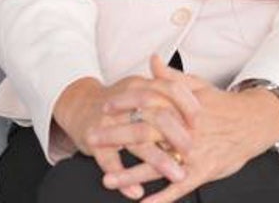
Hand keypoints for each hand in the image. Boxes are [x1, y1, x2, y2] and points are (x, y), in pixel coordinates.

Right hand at [52, 73, 200, 198]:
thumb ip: (168, 93)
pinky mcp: (93, 140)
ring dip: (158, 161)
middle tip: (191, 151)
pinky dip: (123, 179)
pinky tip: (136, 192)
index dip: (186, 105)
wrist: (79, 105)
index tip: (200, 121)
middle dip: (177, 136)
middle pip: (156, 117)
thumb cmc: (117, 101)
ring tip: (176, 174)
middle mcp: (126, 103)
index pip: (169, 90)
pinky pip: (109, 160)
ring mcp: (109, 122)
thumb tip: (198, 105)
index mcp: (141, 86)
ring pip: (137, 141)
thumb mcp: (142, 90)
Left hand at [102, 57, 278, 202]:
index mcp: (180, 108)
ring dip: (131, 174)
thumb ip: (172, 77)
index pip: (147, 103)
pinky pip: (179, 186)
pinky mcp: (203, 170)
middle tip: (91, 139)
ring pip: (157, 165)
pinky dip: (161, 197)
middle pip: (144, 133)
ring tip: (107, 180)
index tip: (104, 107)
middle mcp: (183, 130)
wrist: (255, 121)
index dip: (125, 104)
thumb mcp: (199, 87)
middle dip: (116, 137)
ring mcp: (192, 152)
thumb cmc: (224, 105)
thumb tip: (152, 60)